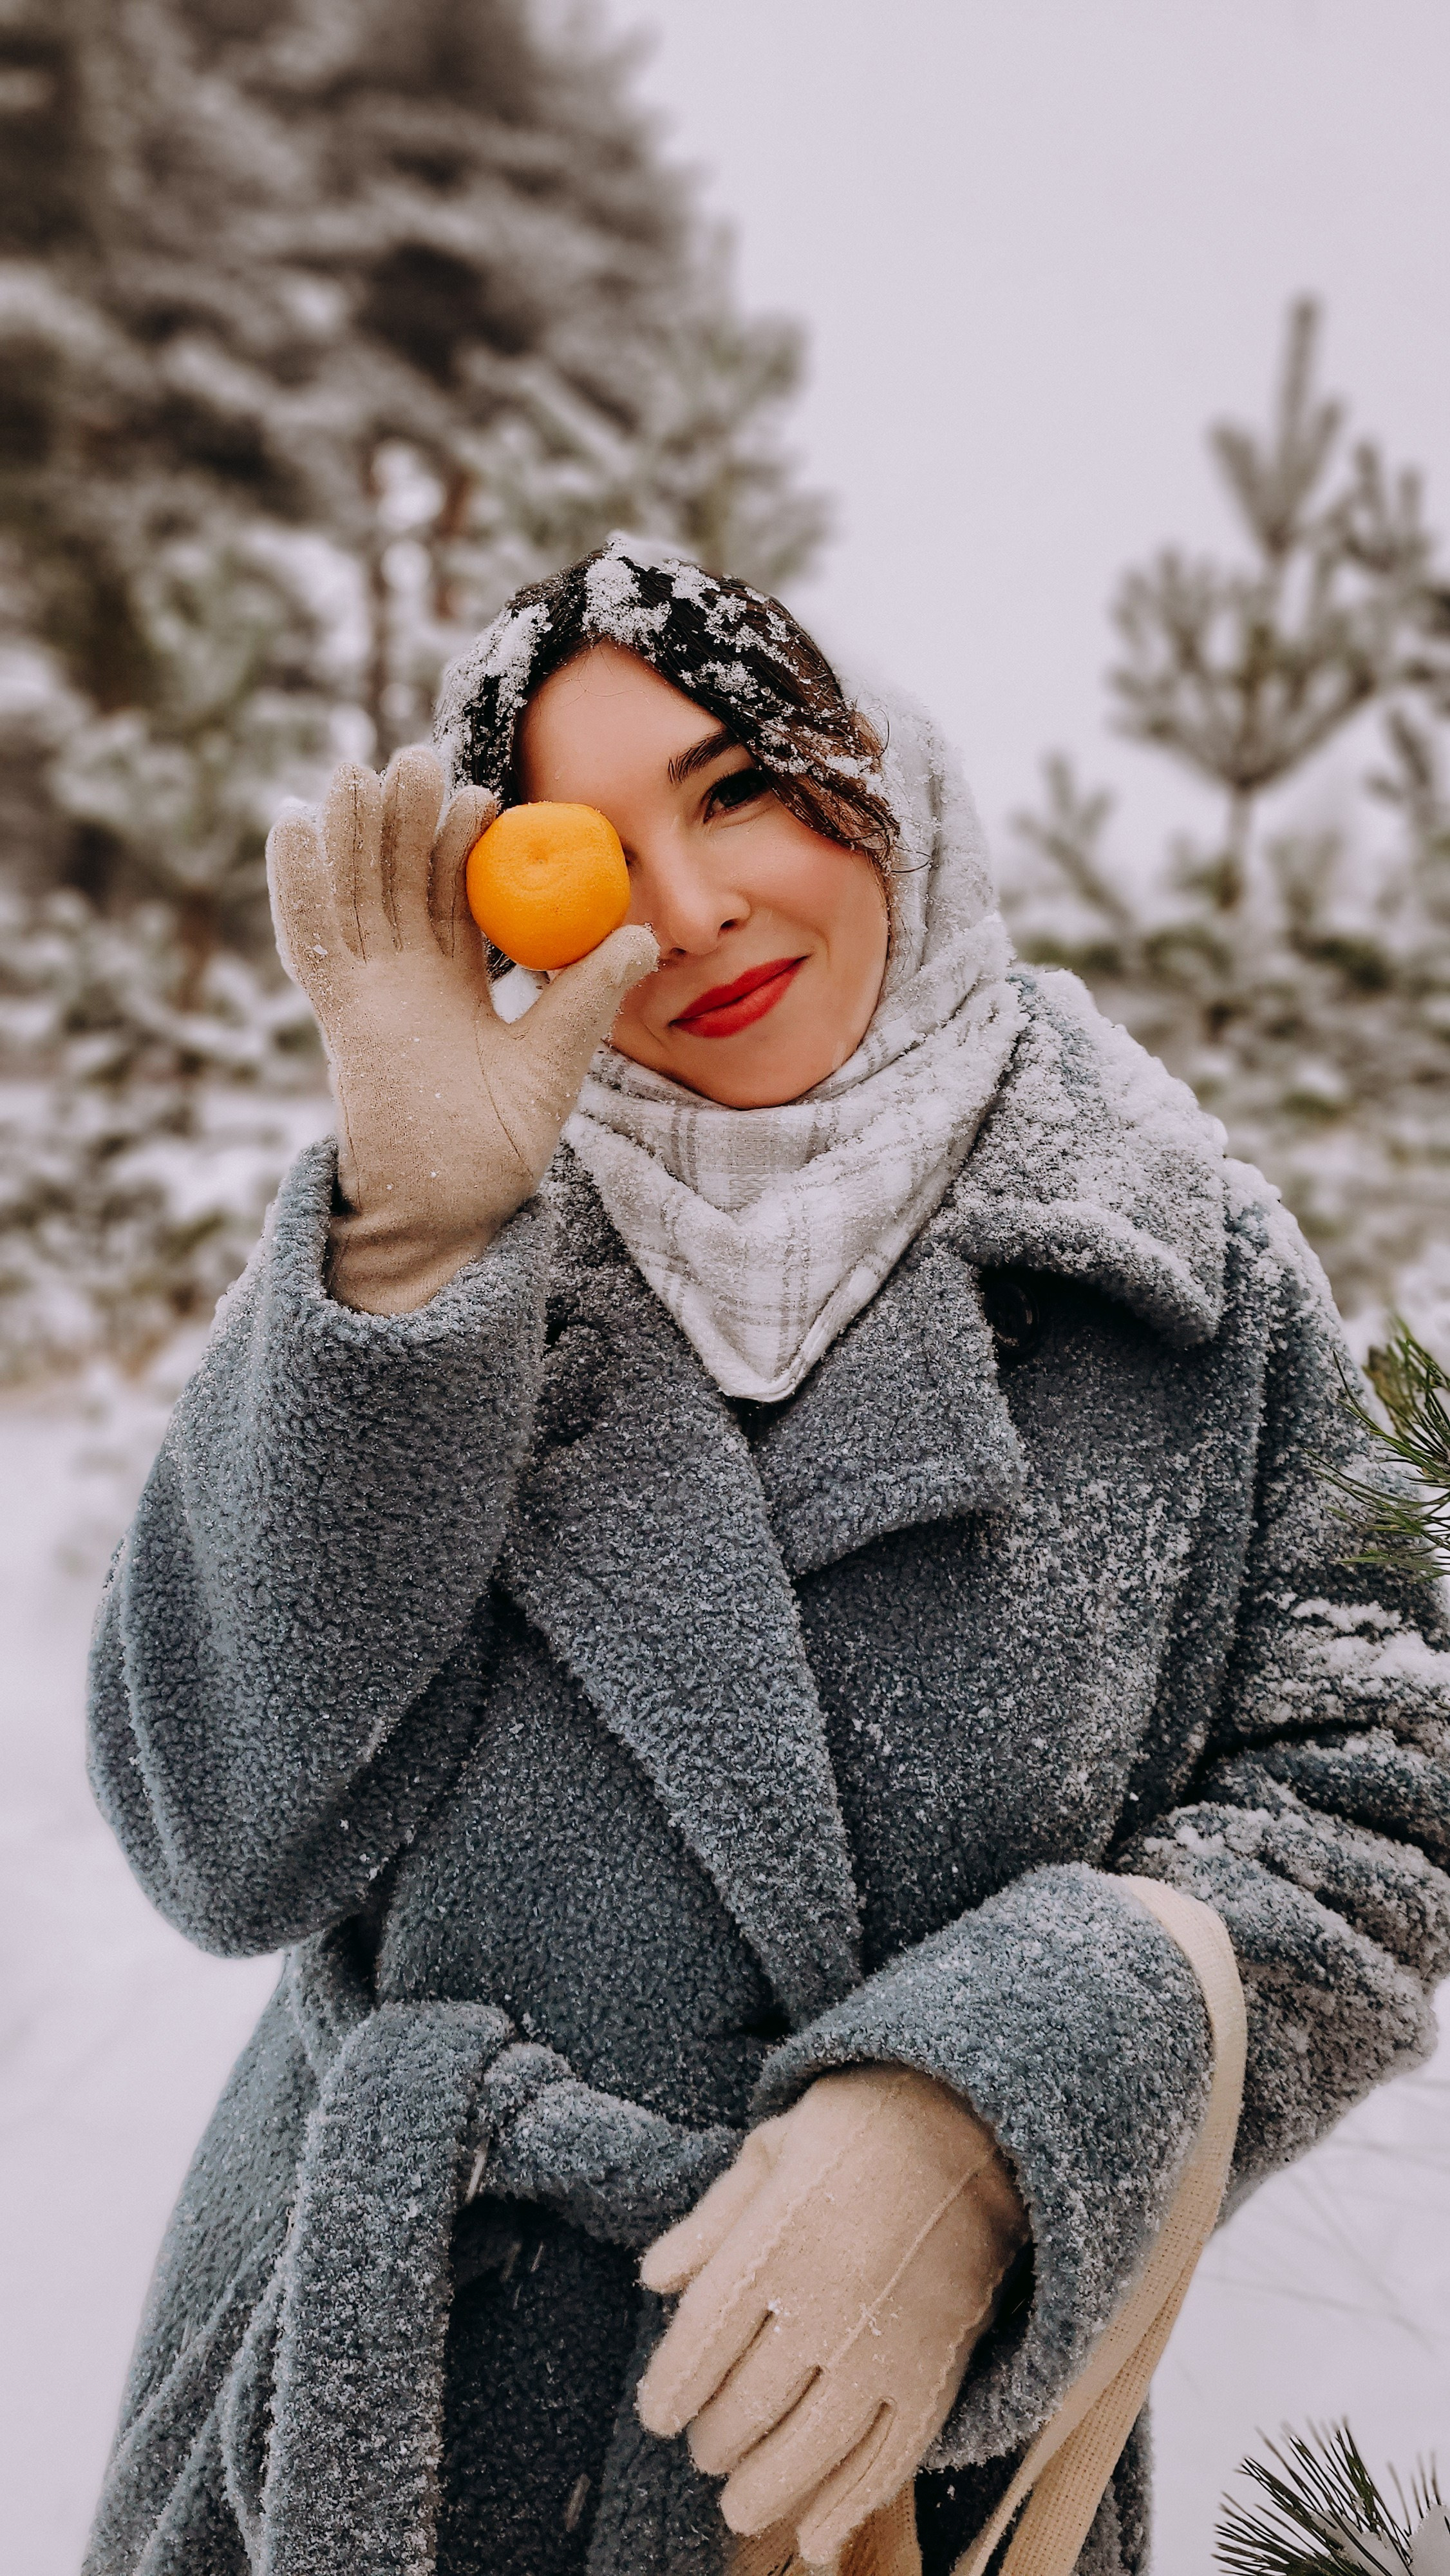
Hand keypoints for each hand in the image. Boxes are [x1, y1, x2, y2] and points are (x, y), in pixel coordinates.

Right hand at [267, 747, 656, 1312]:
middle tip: (419, 756)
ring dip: (352, 832)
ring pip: (353, 895)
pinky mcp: (338, 1015)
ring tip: (359, 768)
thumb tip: (641, 935)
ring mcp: (367, 995)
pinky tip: (289, 822)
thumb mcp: (555, 1062)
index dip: (460, 844)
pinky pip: (309, 939)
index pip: (454, 897)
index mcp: (454, 984)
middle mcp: (404, 981)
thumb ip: (587, 999)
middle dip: (403, 821)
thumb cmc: (500, 1149)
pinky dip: (296, 882)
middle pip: (397, 882)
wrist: (451, 1211)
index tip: (482, 794)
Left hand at [636, 2067, 1027, 2564]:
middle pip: (751, 2398)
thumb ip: (713, 2219)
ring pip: (813, 2442)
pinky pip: (890, 2454)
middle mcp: (829, 2297)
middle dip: (717, 2436)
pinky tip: (816, 2539)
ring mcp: (887, 2339)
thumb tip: (653, 2280)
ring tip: (739, 2501)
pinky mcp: (935, 2366)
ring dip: (768, 2485)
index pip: (704, 2334)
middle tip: (705, 2446)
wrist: (976, 2124)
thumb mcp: (773, 2146)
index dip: (672, 2385)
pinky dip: (850, 2504)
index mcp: (779, 2236)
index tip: (657, 2413)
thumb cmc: (860, 2128)